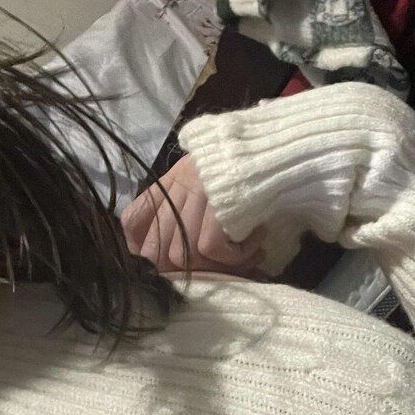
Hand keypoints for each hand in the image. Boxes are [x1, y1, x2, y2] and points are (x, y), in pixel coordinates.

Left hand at [120, 154, 266, 277]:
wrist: (282, 145)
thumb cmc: (253, 169)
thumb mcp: (208, 186)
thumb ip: (184, 211)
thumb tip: (170, 256)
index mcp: (170, 181)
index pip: (133, 221)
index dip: (141, 249)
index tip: (169, 264)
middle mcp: (177, 186)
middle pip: (155, 251)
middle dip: (184, 270)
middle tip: (218, 268)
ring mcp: (196, 193)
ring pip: (184, 256)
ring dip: (218, 266)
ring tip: (247, 254)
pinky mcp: (217, 204)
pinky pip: (213, 250)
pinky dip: (237, 256)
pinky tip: (257, 239)